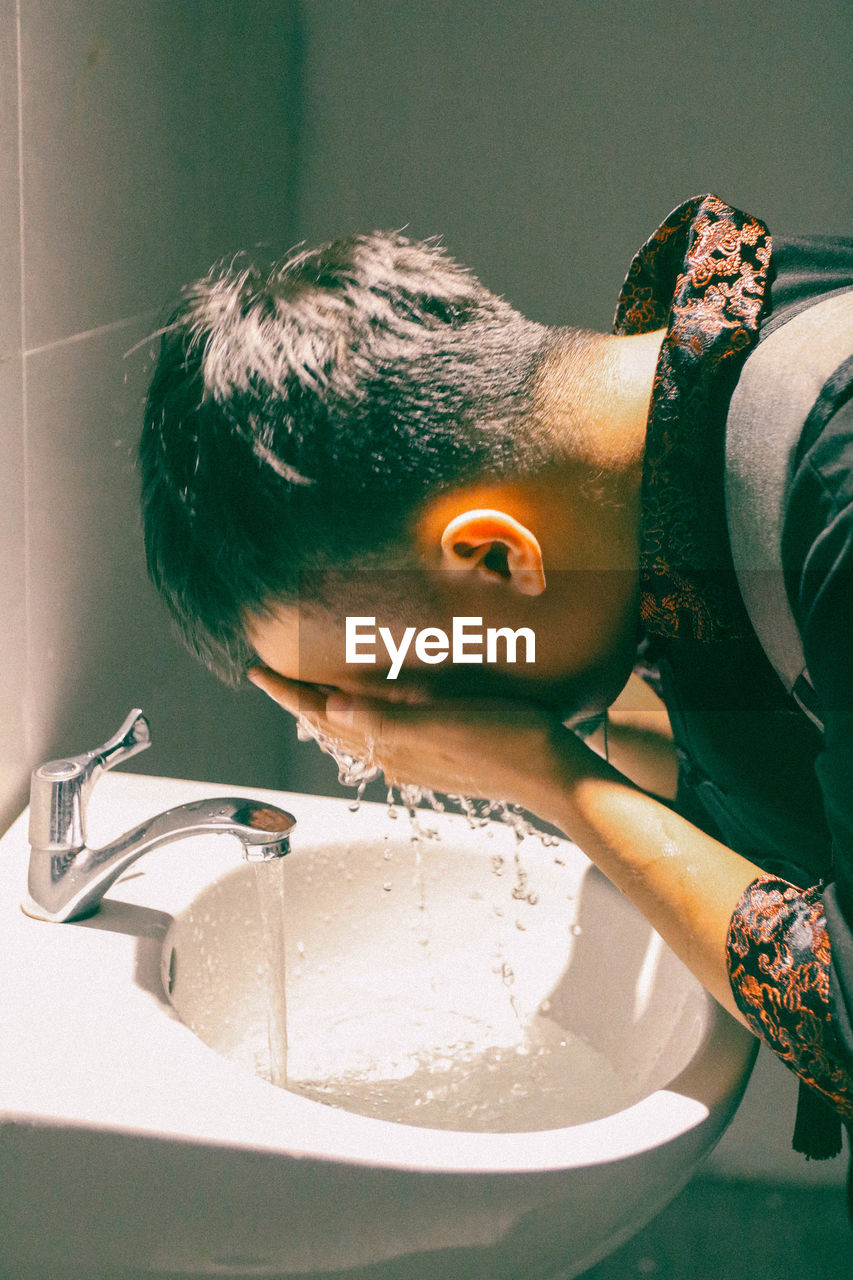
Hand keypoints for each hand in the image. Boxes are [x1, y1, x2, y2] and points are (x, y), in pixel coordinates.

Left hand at [247, 667, 588, 813]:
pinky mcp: (438, 756)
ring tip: (308, 688)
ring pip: (356, 732)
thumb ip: (386, 717)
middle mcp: (396, 755)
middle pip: (332, 726)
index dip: (288, 693)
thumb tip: (329, 708)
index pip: (323, 716)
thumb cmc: (506, 742)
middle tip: (273, 675)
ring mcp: (416, 759)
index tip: (257, 672)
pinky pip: (382, 736)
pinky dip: (361, 719)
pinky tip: (368, 708)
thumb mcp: (443, 722)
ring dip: (328, 710)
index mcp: (391, 745)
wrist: (554, 775)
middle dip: (300, 700)